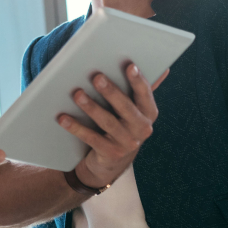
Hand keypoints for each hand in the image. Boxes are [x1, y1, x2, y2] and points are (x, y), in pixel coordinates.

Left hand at [57, 64, 166, 188]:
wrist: (113, 161)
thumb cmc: (123, 124)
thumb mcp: (135, 109)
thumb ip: (143, 89)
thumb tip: (165, 67)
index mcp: (149, 113)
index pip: (145, 94)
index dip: (138, 80)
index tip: (130, 66)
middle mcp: (142, 129)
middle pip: (126, 108)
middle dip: (111, 91)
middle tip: (97, 77)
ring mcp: (127, 143)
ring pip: (107, 122)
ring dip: (91, 107)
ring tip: (77, 94)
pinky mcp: (110, 153)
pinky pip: (91, 138)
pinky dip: (76, 127)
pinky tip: (63, 118)